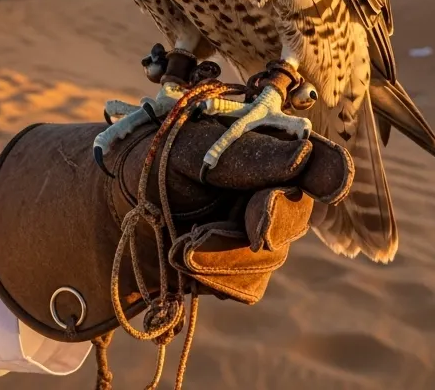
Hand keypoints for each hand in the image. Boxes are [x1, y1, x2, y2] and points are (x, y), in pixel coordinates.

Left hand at [0, 117, 351, 342]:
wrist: (106, 206)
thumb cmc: (149, 158)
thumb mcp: (194, 149)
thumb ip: (250, 155)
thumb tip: (306, 154)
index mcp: (267, 148)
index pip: (316, 161)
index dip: (327, 171)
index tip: (328, 182)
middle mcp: (271, 189)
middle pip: (295, 216)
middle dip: (264, 222)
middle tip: (246, 228)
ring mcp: (257, 233)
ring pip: (268, 259)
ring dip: (222, 255)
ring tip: (180, 245)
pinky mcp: (236, 272)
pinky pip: (245, 287)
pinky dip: (213, 277)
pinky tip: (182, 257)